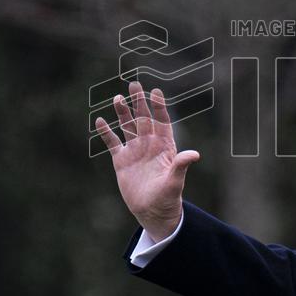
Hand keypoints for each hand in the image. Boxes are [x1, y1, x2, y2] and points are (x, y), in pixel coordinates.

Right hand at [94, 81, 199, 241]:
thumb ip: (181, 166)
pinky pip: (113, 143)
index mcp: (164, 147)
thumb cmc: (168, 197)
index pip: (162, 122)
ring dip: (123, 113)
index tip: (156, 91)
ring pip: (128, 127)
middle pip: (143, 119)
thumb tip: (194, 154)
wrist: (152, 211)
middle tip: (134, 84)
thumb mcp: (175, 182)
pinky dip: (106, 133)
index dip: (159, 107)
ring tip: (118, 98)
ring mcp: (135, 151)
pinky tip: (100, 121)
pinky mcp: (122, 161)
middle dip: (139, 102)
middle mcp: (149, 145)